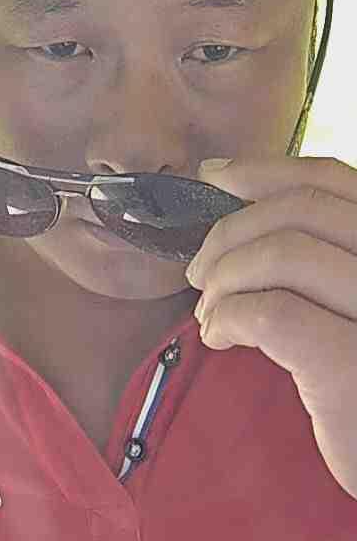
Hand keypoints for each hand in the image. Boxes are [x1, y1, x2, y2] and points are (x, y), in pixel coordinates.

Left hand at [185, 156, 356, 499]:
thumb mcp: (352, 305)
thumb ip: (324, 260)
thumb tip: (241, 211)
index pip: (334, 180)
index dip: (267, 170)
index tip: (215, 176)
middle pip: (300, 212)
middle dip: (230, 231)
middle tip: (199, 273)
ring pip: (283, 254)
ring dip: (225, 276)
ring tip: (209, 312)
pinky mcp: (354, 369)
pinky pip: (271, 314)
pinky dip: (229, 315)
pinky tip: (219, 335)